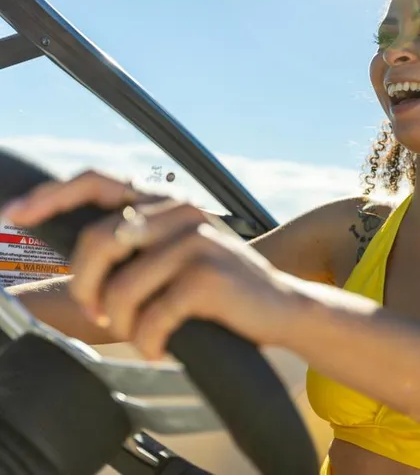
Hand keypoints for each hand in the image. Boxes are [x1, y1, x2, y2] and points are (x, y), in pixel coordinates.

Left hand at [1, 170, 301, 359]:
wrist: (282, 308)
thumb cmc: (222, 290)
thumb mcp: (180, 255)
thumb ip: (138, 246)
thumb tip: (78, 259)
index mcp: (168, 204)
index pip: (98, 182)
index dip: (51, 196)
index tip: (14, 215)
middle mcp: (181, 214)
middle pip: (97, 241)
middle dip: (85, 286)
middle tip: (96, 313)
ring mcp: (196, 242)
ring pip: (121, 289)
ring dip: (121, 323)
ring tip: (141, 336)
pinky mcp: (207, 277)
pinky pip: (151, 317)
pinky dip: (149, 341)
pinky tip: (163, 347)